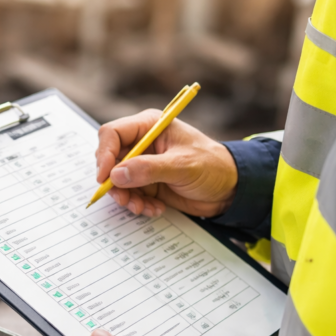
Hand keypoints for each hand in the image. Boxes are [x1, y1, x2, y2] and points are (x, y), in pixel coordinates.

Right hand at [95, 110, 238, 217]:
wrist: (231, 189)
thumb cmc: (213, 167)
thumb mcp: (183, 166)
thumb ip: (148, 169)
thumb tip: (116, 174)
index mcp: (150, 126)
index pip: (113, 134)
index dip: (104, 154)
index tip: (105, 177)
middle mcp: (142, 144)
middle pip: (110, 160)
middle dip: (114, 182)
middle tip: (125, 199)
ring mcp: (143, 165)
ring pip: (116, 181)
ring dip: (127, 198)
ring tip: (143, 207)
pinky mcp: (146, 183)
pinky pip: (129, 194)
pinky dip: (137, 204)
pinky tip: (155, 208)